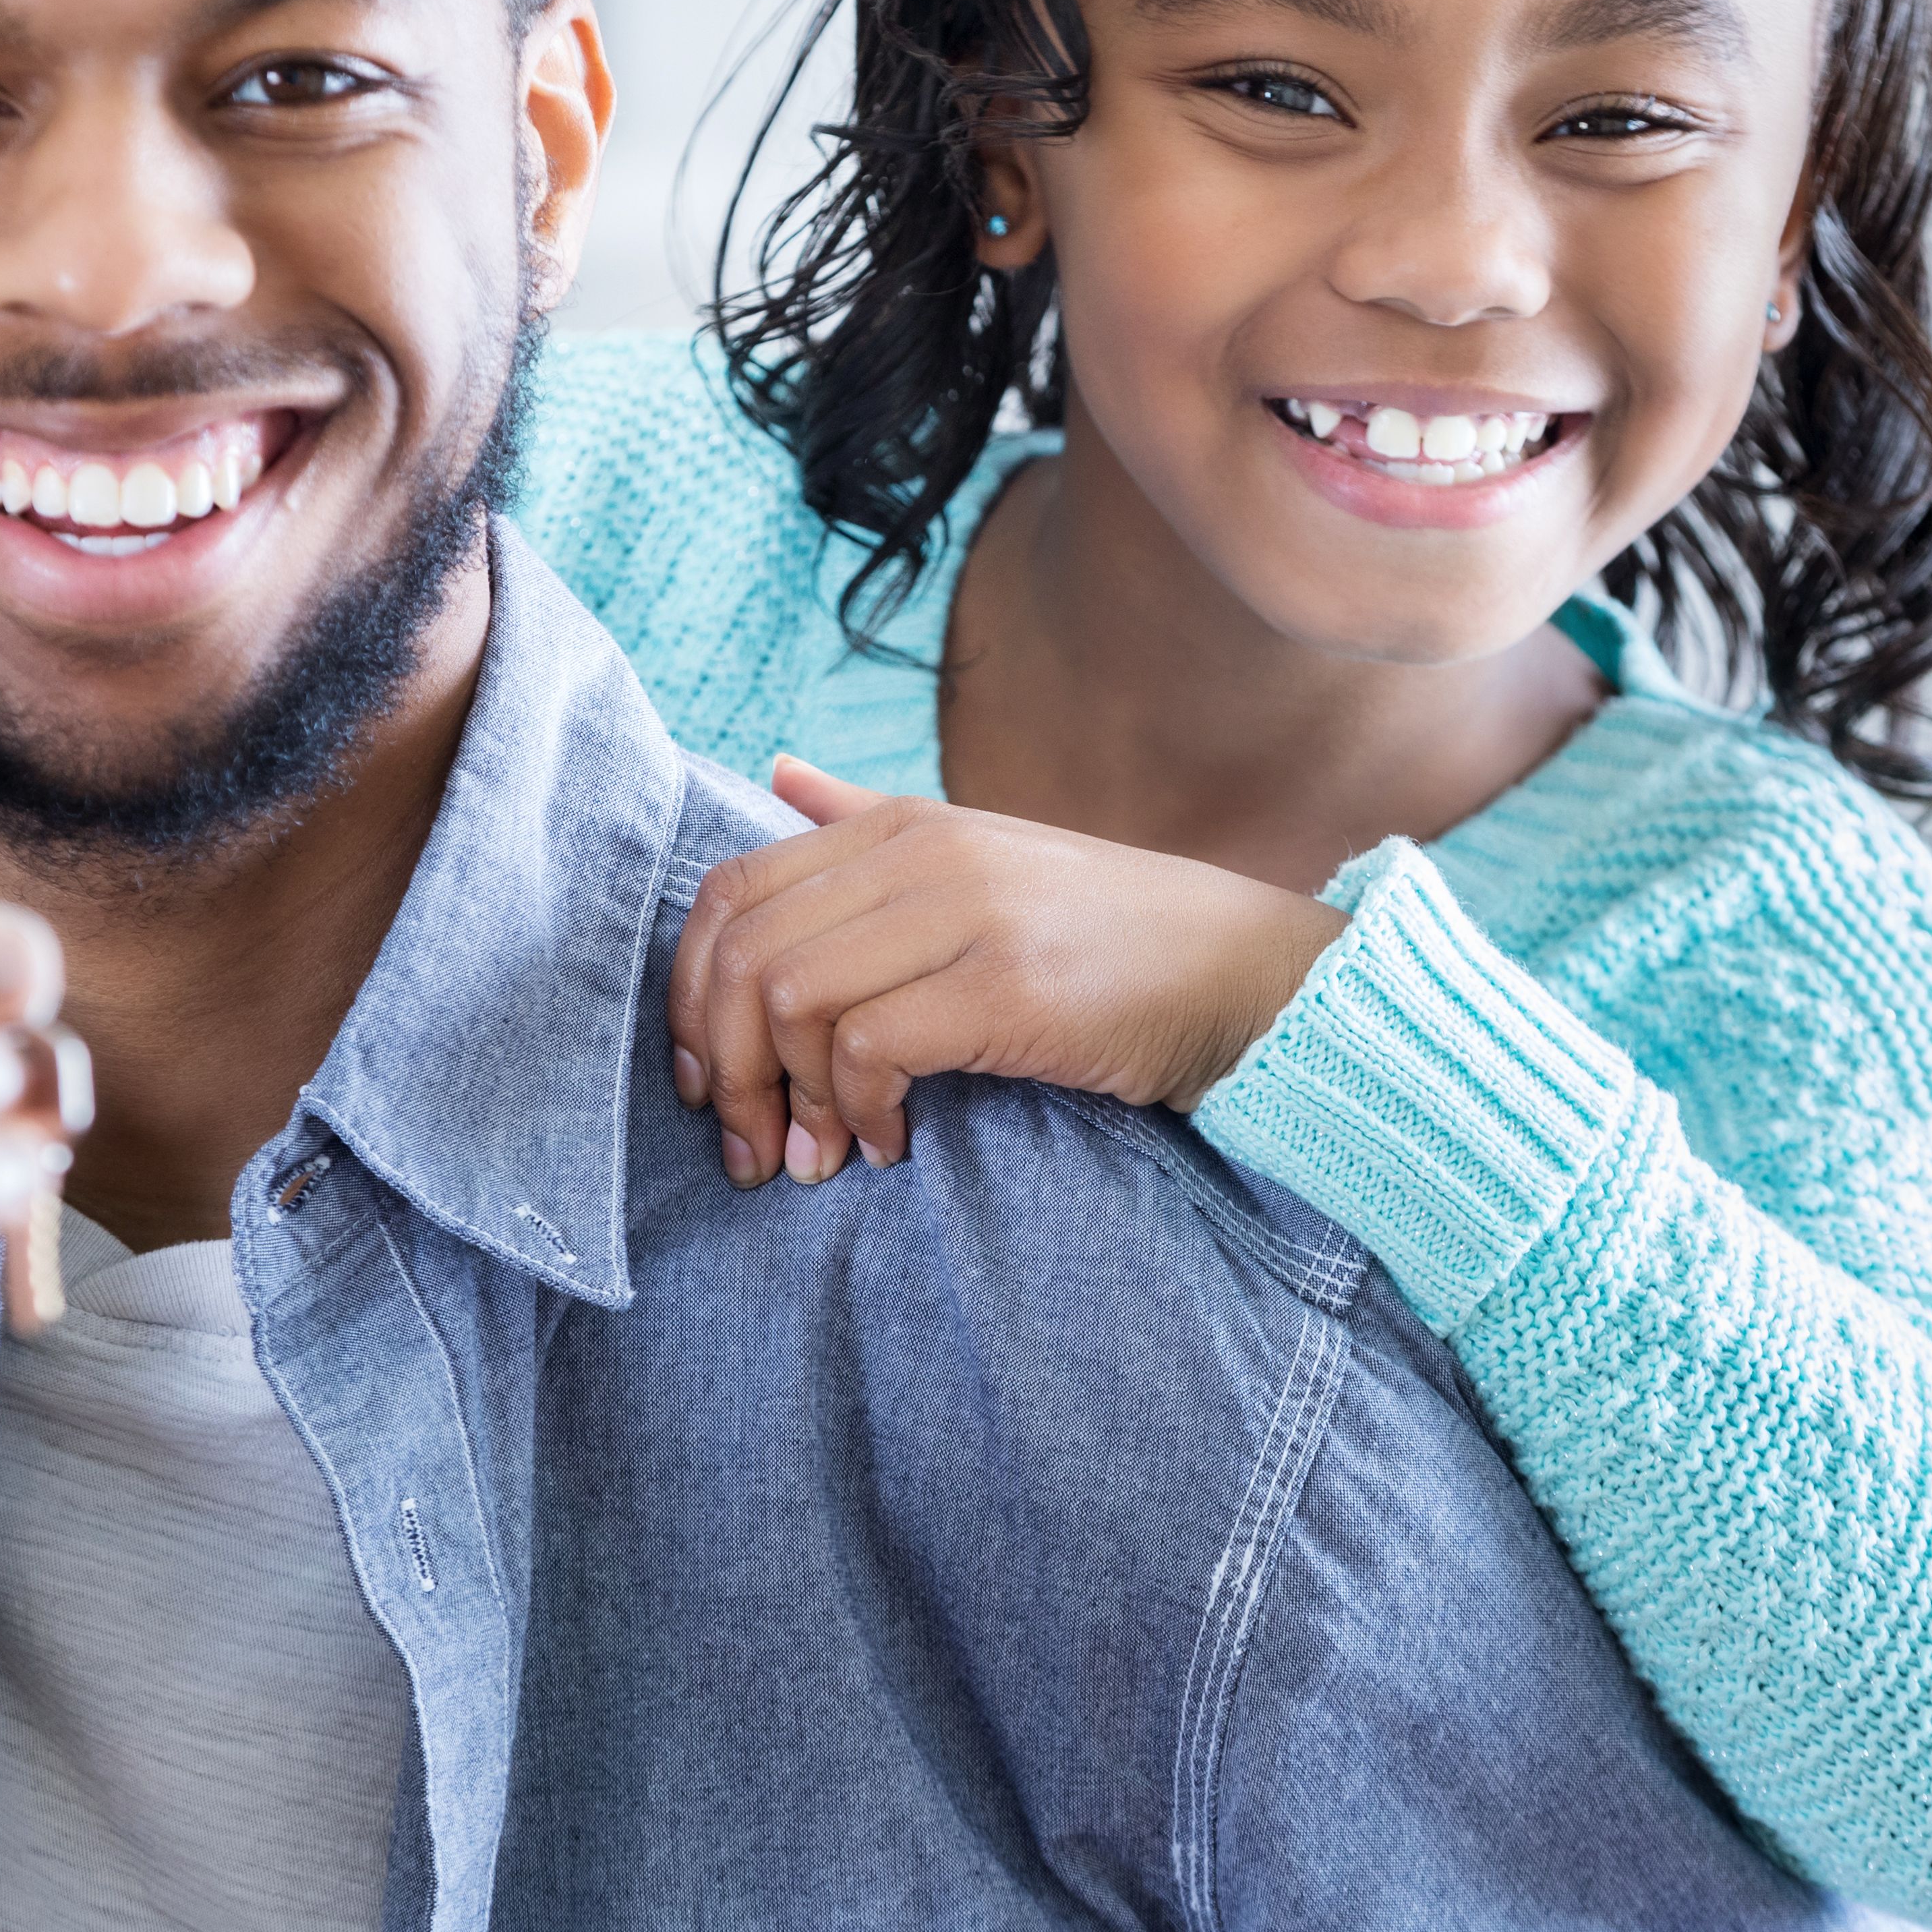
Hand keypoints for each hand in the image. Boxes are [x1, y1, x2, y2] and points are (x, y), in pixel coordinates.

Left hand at [665, 760, 1343, 1185]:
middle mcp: (922, 855)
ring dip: (787, 1102)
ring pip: (789, 1001)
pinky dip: (859, 1113)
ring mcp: (966, 915)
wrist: (1243, 974)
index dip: (687, 998)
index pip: (727, 894)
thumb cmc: (1105, 937)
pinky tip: (892, 1148)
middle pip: (742, 956)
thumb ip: (868, 822)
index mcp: (900, 825)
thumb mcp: (982, 857)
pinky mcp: (1006, 988)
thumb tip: (777, 774)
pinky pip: (867, 1050)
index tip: (709, 1082)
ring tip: (822, 1156)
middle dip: (724, 1070)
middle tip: (752, 1146)